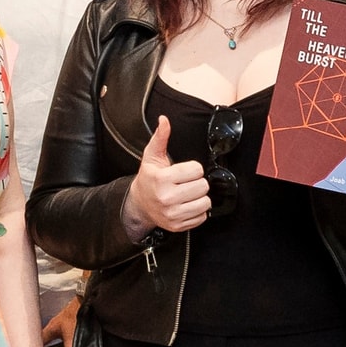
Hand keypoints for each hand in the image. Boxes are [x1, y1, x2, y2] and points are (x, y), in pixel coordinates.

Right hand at [123, 113, 212, 237]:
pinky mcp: (178, 226)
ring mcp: (173, 214)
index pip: (196, 170)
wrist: (140, 204)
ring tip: (188, 194)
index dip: (192, 169)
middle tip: (186, 183)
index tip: (183, 171)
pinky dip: (198, 211)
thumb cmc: (149, 179)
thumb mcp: (152, 156)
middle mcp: (167, 198)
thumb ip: (161, 137)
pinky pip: (202, 217)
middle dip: (197, 182)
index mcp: (162, 179)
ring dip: (199, 197)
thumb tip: (164, 120)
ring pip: (205, 203)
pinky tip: (187, 205)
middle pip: (203, 186)